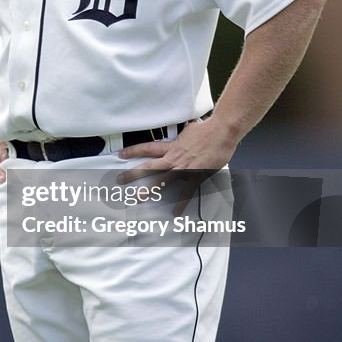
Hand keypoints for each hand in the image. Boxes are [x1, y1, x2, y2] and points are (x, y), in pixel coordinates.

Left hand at [117, 118, 236, 208]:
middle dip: (133, 173)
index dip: (133, 151)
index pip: (148, 148)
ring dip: (149, 190)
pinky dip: (181, 203)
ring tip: (138, 198)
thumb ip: (183, 135)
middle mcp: (174, 158)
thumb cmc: (208, 129)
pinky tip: (175, 212)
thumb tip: (184, 130)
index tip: (121, 155)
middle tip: (120, 180)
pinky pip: (186, 192)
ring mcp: (184, 168)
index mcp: (172, 146)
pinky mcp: (196, 176)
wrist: (222, 131)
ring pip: (162, 180)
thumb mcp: (190, 129)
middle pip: (149, 166)